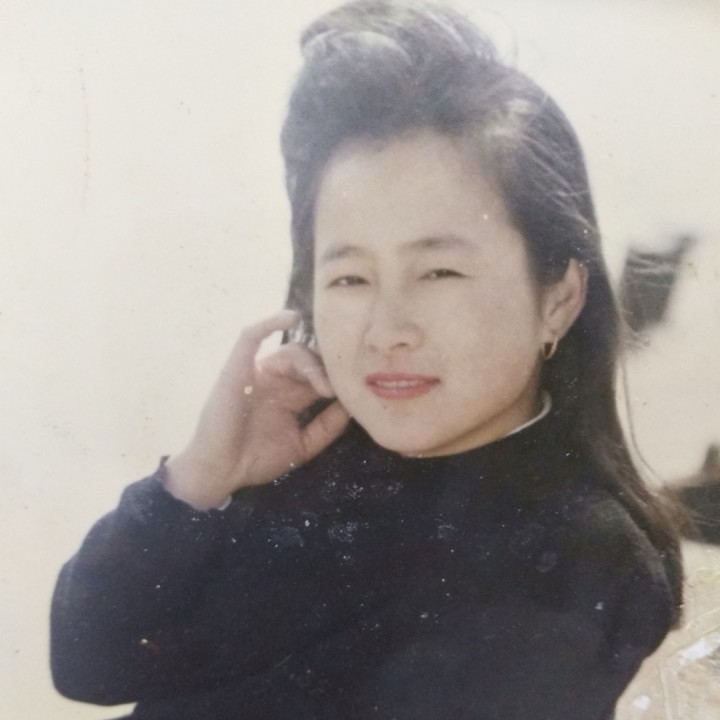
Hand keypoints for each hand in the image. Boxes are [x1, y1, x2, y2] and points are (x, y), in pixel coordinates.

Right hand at [164, 310, 349, 508]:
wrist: (220, 473)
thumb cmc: (255, 460)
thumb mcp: (302, 445)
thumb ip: (327, 426)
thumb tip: (353, 405)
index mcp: (291, 395)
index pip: (320, 374)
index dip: (338, 378)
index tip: (354, 391)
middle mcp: (276, 380)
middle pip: (310, 360)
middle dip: (328, 372)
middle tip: (340, 390)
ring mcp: (257, 372)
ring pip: (291, 351)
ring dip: (311, 363)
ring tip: (324, 386)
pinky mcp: (237, 369)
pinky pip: (251, 336)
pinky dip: (269, 322)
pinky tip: (291, 317)